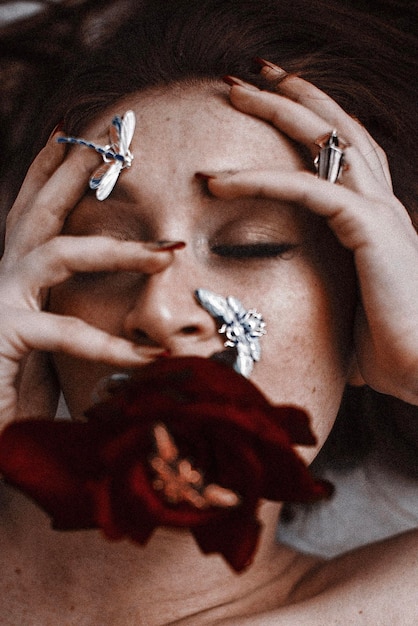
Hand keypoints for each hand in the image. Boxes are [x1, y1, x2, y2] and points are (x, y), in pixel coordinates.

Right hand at [0, 132, 174, 428]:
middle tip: (111, 135)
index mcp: (15, 277)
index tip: (71, 134)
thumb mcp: (45, 346)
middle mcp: (3, 279)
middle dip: (72, 169)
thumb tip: (112, 308)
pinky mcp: (2, 334)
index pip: (32, 213)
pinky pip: (64, 332)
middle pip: (38, 211)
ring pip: (59, 253)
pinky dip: (111, 345)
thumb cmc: (9, 391)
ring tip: (168, 254)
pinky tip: (152, 356)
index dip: (48, 172)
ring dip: (116, 249)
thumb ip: (67, 318)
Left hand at [205, 69, 417, 404]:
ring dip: (277, 110)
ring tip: (234, 90)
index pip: (343, 152)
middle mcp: (381, 203)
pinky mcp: (371, 230)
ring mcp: (380, 211)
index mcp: (375, 218)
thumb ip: (323, 288)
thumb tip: (291, 302)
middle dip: (293, 95)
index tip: (271, 101)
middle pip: (337, 129)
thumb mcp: (344, 306)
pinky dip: (260, 181)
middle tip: (249, 75)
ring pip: (326, 140)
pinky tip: (218, 181)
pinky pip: (307, 190)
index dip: (310, 122)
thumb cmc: (388, 348)